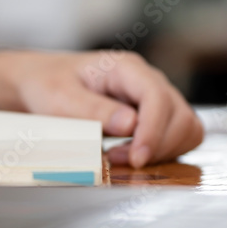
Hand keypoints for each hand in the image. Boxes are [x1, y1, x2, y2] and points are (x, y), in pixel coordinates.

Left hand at [0, 51, 202, 167]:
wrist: (39, 83)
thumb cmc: (46, 84)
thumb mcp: (58, 97)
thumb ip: (92, 109)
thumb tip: (131, 124)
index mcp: (125, 68)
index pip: (157, 96)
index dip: (153, 131)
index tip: (136, 158)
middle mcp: (146, 80)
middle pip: (180, 114)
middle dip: (156, 145)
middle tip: (117, 159)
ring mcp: (153, 98)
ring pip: (186, 127)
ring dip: (163, 150)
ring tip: (121, 157)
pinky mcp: (154, 116)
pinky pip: (179, 136)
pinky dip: (164, 151)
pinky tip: (130, 155)